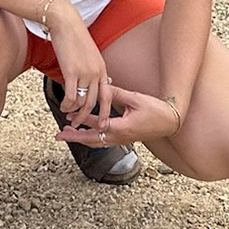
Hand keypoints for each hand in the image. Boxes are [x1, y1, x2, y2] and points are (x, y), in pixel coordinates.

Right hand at [48, 18, 112, 130]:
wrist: (66, 24)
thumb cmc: (74, 37)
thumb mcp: (88, 54)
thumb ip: (90, 69)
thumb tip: (85, 81)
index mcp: (102, 69)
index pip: (107, 95)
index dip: (105, 111)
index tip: (102, 123)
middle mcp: (96, 73)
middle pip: (94, 102)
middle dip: (86, 116)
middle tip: (78, 124)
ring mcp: (85, 73)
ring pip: (82, 102)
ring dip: (74, 112)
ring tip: (67, 115)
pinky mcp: (72, 72)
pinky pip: (71, 96)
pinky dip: (67, 104)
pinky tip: (62, 106)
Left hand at [56, 86, 178, 148]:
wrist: (170, 122)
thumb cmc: (155, 110)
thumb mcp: (135, 98)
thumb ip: (117, 94)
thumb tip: (102, 86)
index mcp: (120, 127)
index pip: (95, 125)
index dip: (80, 121)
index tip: (67, 118)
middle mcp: (118, 137)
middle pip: (91, 140)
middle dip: (74, 137)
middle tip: (59, 136)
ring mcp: (121, 140)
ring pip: (96, 142)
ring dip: (81, 138)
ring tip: (69, 133)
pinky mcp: (123, 139)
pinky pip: (103, 141)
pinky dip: (91, 138)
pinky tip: (86, 133)